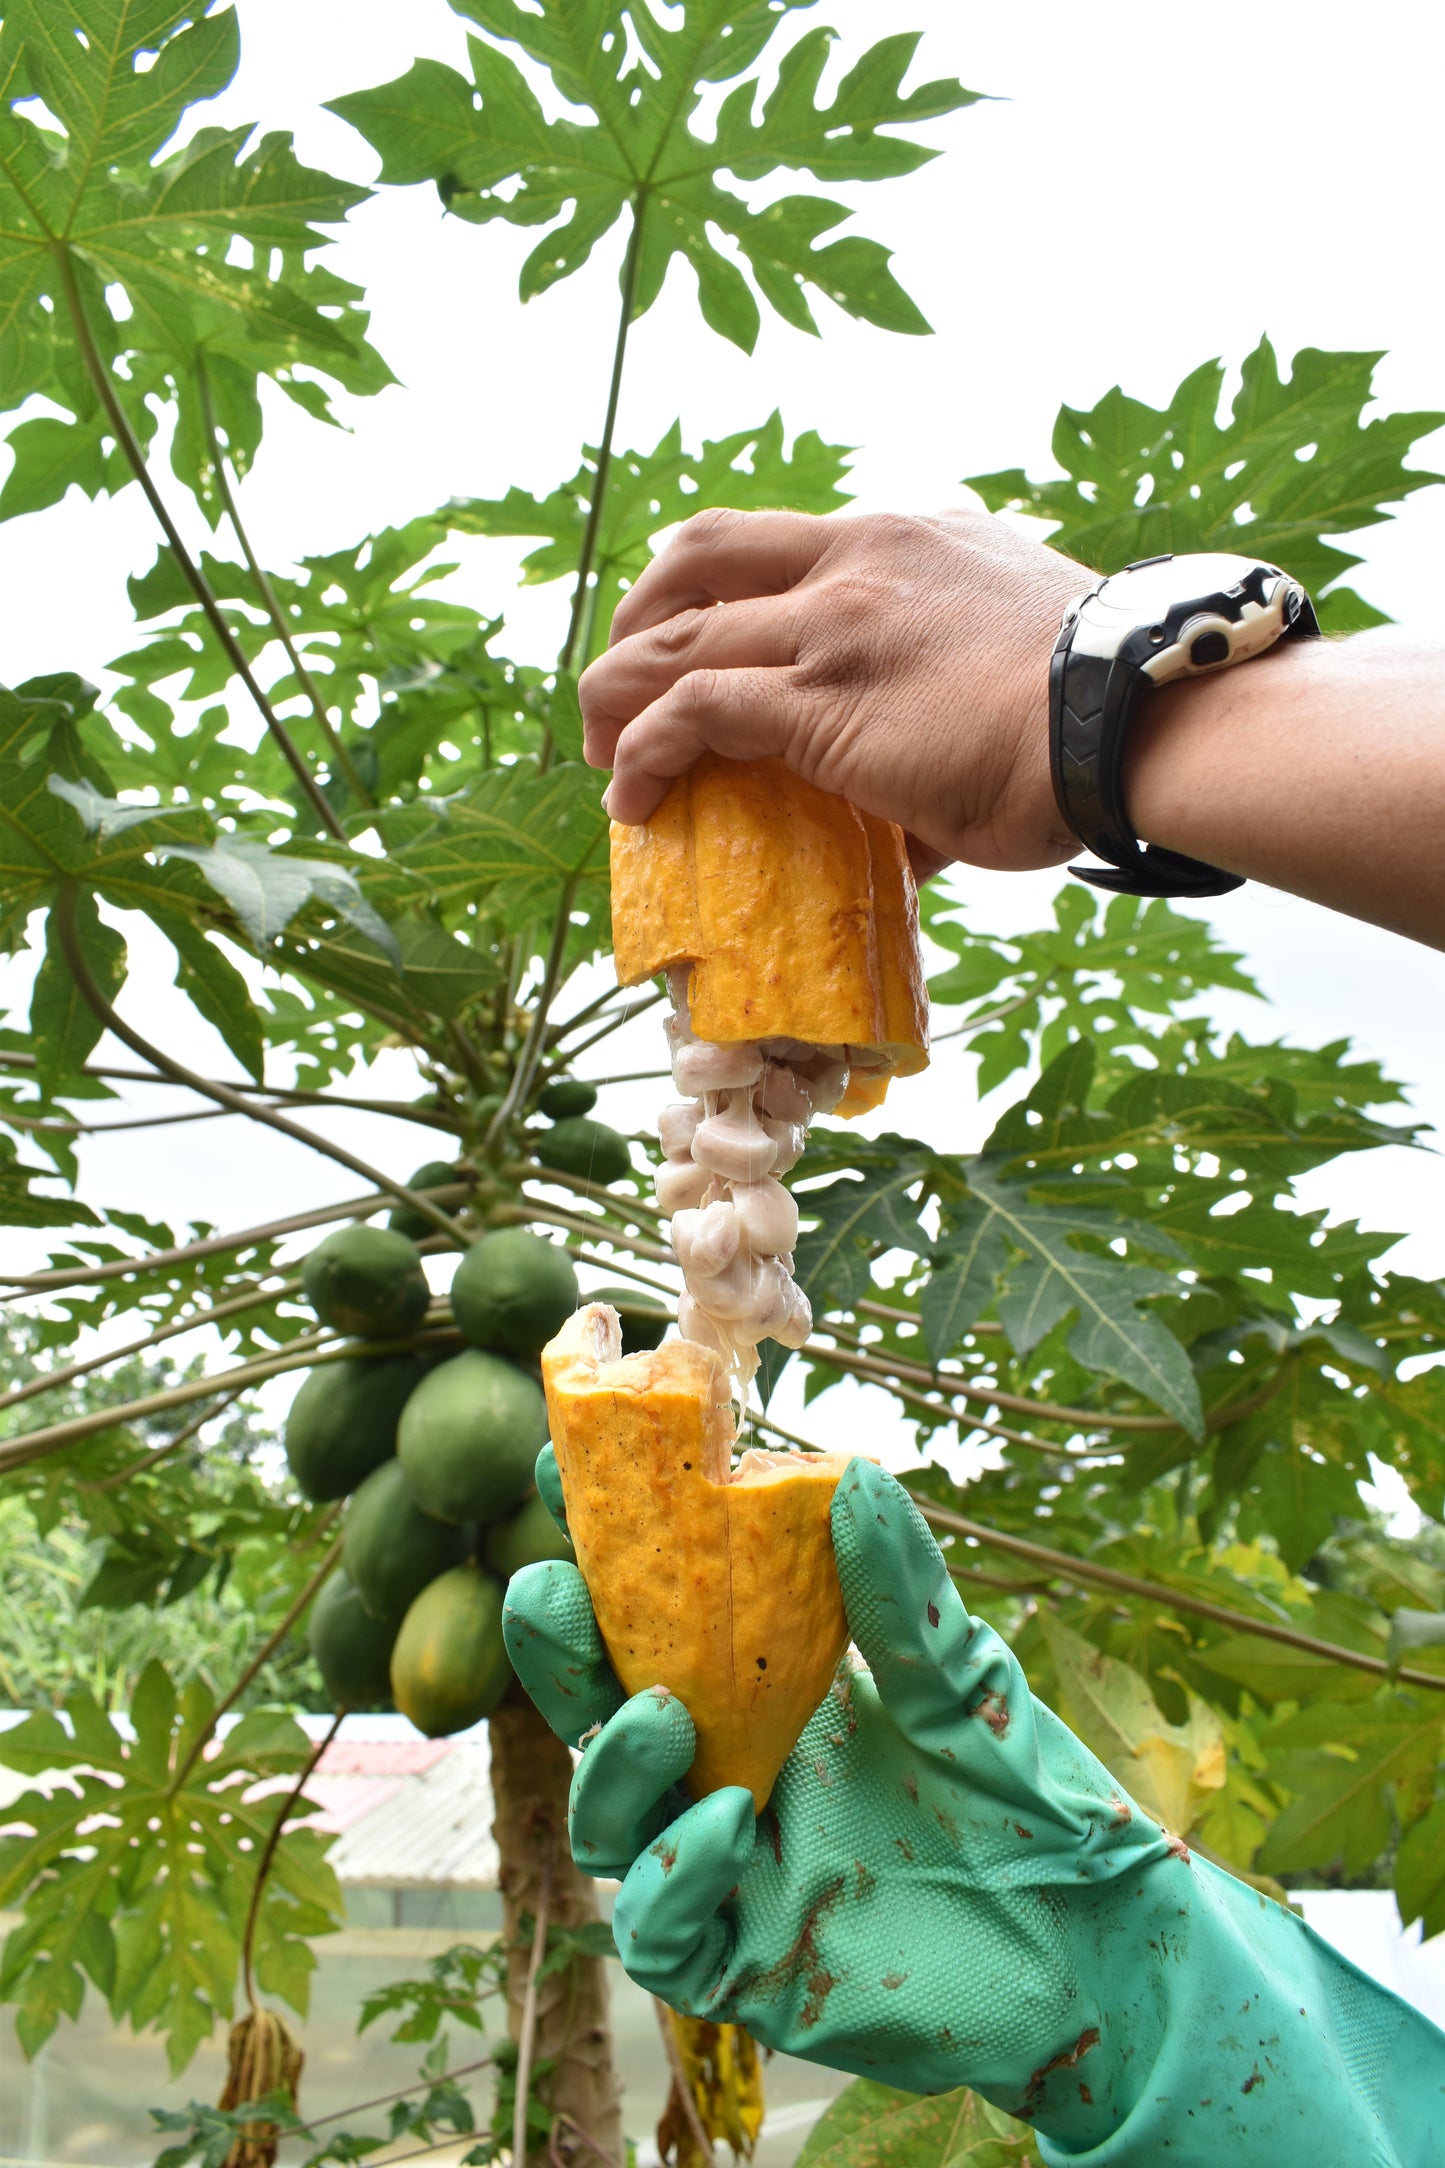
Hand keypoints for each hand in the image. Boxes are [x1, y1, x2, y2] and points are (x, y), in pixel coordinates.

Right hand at [503, 1455, 1181, 2148]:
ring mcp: (735, 1874)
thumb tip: (856, 1473)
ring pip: (612, 1824)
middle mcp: (732, 1775)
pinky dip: (675, 1875)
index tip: (556, 1469)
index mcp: (770, 1695)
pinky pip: (664, 1934)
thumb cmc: (1036, 1801)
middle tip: (549, 1587)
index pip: (656, 1616)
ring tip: (666, 1715)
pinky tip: (730, 1826)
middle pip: (601, 1712)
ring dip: (615, 1762)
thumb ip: (901, 1594)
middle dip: (557, 1649)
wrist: (1102, 1941)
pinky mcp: (752, 1968)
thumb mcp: (965, 1681)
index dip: (599, 1548)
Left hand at [579, 508, 1086, 878]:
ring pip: (674, 638)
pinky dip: (644, 751)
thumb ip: (941, 711)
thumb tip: (910, 823)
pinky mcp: (816, 698)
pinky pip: (690, 712)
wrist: (1136, 718)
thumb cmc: (1098, 713)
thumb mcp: (1011, 667)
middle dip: (639, 619)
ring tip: (600, 751)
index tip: (694, 639)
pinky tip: (631, 794)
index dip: (711, 588)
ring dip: (615, 693)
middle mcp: (857, 559)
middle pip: (697, 560)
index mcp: (906, 539)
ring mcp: (831, 623)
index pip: (774, 540)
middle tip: (621, 687)